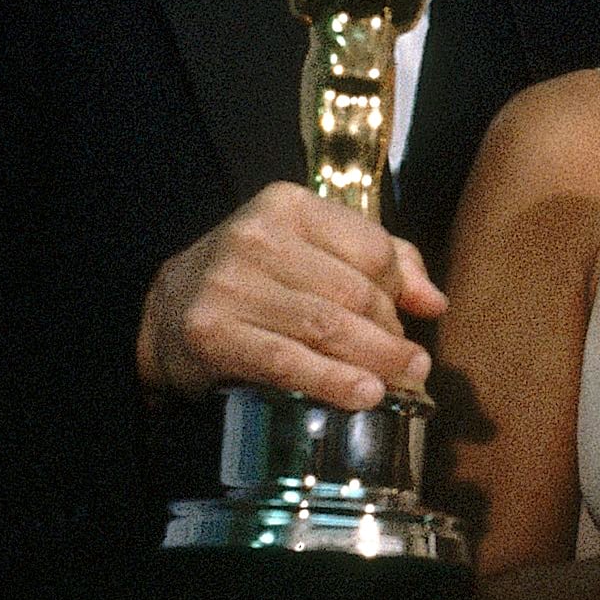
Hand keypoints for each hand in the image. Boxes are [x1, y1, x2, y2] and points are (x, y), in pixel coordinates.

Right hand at [135, 182, 441, 406]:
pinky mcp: (211, 333)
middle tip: (411, 364)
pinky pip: (288, 361)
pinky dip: (333, 381)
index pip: (371, 248)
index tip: (406, 321)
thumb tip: (434, 301)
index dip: (399, 291)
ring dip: (375, 360)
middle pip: (354, 291)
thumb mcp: (313, 252)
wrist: (165, 312)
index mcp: (287, 205)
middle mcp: (255, 237)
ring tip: (404, 381)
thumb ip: (380, 262)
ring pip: (327, 327)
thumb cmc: (257, 281)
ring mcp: (228, 284)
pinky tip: (364, 394)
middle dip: (390, 333)